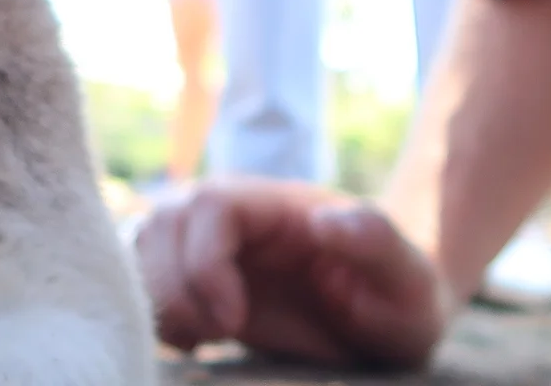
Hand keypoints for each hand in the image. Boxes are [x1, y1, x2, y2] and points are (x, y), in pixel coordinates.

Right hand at [134, 177, 448, 369]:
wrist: (387, 316)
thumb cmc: (401, 297)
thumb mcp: (408, 277)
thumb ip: (377, 241)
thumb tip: (325, 221)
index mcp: (278, 206)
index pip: (210, 206)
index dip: (205, 261)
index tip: (233, 321)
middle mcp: (234, 218)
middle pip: (163, 224)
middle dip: (175, 288)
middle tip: (220, 336)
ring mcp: (209, 246)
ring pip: (142, 248)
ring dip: (159, 300)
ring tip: (204, 341)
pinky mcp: (196, 279)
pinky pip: (144, 281)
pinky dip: (154, 313)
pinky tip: (195, 344)